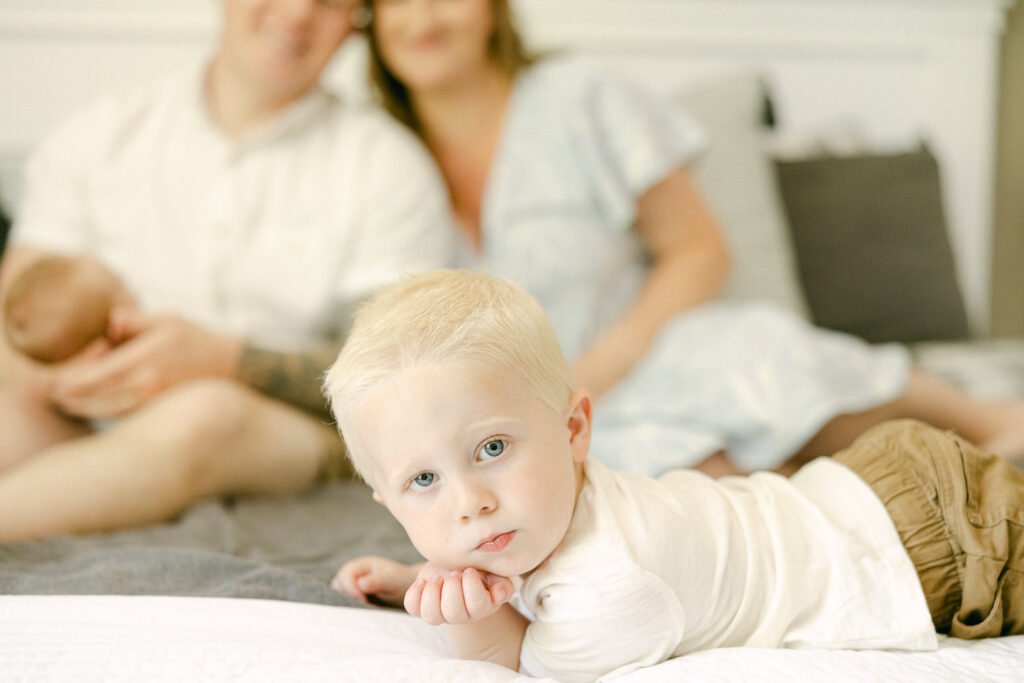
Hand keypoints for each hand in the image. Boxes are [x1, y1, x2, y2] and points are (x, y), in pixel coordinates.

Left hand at [50, 312, 240, 418]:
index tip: (56, 381)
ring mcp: (152, 401)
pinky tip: (94, 406)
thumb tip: (110, 323)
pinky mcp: (157, 411)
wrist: (231, 367)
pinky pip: (122, 416)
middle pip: (95, 399)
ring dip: (85, 408)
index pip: (95, 375)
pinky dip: (103, 412)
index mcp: (144, 360)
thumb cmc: (195, 340)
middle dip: (71, 398)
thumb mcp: (166, 320)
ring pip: (106, 412)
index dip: (71, 381)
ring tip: (68, 403)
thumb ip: (133, 320)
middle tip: (55, 396)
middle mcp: (146, 385)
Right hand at [331, 556, 420, 606]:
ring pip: (339, 595)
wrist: (408, 590)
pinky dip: (349, 608)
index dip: (351, 587)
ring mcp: (352, 586)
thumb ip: (375, 581)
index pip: (346, 574)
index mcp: (362, 565)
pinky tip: (359, 614)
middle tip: (361, 607)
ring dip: (346, 603)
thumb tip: (359, 585)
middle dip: (345, 596)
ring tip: (360, 610)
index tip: (363, 600)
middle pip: (338, 584)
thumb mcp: (390, 579)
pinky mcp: (354, 598)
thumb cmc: (400, 581)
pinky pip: (345, 603)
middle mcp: (354, 575)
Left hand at [404, 563, 513, 625]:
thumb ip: (502, 582)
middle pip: (453, 612)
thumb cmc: (479, 566)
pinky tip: (423, 581)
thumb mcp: (494, 571)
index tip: (469, 570)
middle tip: (454, 572)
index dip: (472, 586)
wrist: (458, 564)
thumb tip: (498, 593)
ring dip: (431, 594)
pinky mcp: (422, 606)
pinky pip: (412, 608)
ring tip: (436, 578)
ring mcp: (439, 613)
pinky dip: (414, 593)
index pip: (478, 605)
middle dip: (452, 588)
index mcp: (482, 606)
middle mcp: (461, 615)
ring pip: (431, 616)